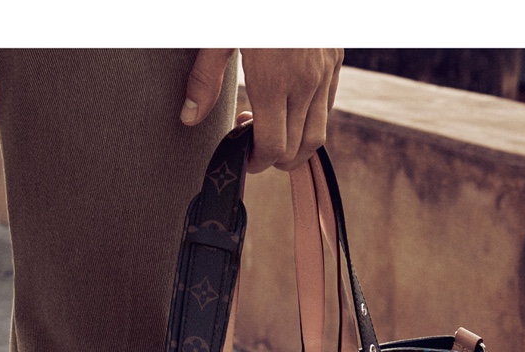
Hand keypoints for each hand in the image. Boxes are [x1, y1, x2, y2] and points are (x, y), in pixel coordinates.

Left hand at [181, 48, 342, 171]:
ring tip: (270, 130)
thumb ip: (204, 79)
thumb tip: (189, 119)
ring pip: (317, 135)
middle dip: (273, 158)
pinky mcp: (335, 59)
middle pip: (298, 149)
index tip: (241, 155)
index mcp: (275, 80)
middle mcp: (305, 82)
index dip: (257, 162)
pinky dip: (310, 120)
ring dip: (294, 145)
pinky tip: (288, 106)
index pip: (273, 146)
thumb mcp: (218, 32)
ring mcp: (325, 72)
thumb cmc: (248, 1)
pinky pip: (328, 107)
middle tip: (251, 144)